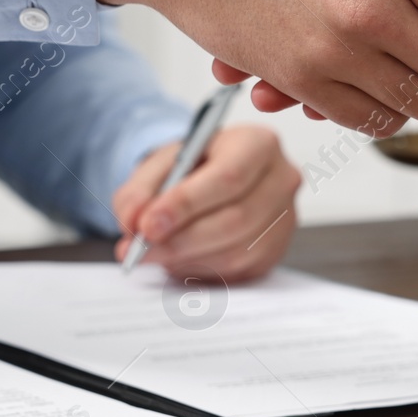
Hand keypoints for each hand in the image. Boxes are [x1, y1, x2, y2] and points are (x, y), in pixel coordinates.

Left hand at [111, 125, 299, 281]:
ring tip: (153, 253)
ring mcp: (284, 219)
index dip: (186, 205)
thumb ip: (139, 189)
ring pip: (234, 252)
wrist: (213, 179)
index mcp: (258, 144)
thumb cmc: (192, 167)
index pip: (228, 178)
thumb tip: (134, 222)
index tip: (147, 225)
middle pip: (234, 220)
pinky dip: (199, 270)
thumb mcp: (160, 164)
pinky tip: (178, 258)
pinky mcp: (275, 251)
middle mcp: (280, 180)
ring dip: (186, 259)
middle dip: (180, 240)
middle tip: (139, 249)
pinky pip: (236, 271)